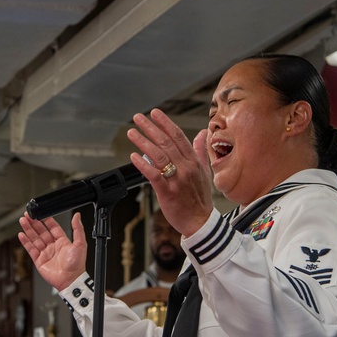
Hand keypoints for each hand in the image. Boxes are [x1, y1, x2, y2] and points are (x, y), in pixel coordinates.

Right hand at [18, 212, 87, 290]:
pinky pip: (31, 249)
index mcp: (63, 242)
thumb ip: (78, 229)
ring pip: (34, 239)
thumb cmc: (76, 265)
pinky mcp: (39, 260)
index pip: (53, 227)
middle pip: (41, 232)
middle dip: (34, 223)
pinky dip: (25, 242)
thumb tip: (77, 217)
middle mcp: (53, 246)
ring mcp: (45, 253)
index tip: (41, 213)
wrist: (70, 280)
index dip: (46, 220)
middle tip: (28, 215)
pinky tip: (21, 235)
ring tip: (22, 221)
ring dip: (28, 230)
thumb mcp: (80, 244)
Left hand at [128, 108, 213, 236]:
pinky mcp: (168, 192)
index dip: (165, 123)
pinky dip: (143, 164)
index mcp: (193, 161)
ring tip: (132, 133)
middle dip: (150, 128)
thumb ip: (200, 151)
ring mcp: (177, 179)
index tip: (155, 113)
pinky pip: (154, 175)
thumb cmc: (200, 199)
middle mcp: (186, 168)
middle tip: (138, 117)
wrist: (201, 222)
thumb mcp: (205, 172)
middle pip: (166, 143)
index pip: (178, 137)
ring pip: (158, 156)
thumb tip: (202, 133)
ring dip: (143, 142)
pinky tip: (134, 156)